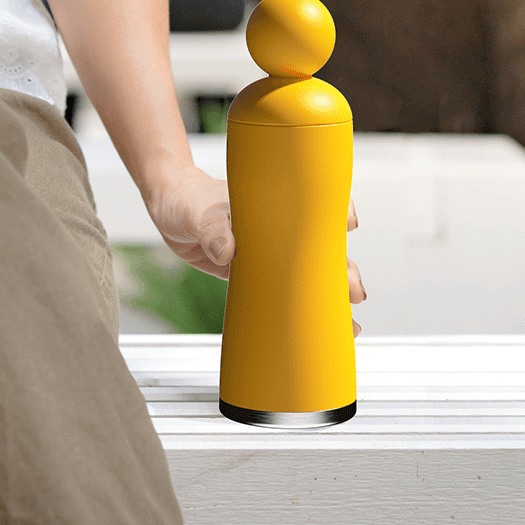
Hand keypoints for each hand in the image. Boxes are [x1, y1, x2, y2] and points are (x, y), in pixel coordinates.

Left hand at [147, 168, 367, 335]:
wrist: (171, 206)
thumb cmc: (189, 198)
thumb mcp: (198, 212)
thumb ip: (212, 229)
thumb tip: (228, 251)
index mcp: (274, 206)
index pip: (316, 207)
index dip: (338, 214)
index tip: (348, 226)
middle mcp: (278, 228)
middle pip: (321, 249)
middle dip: (342, 270)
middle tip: (354, 292)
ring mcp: (267, 252)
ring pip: (305, 274)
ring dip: (327, 295)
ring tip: (347, 322)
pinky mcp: (251, 272)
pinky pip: (277, 291)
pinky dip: (293, 308)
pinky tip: (310, 326)